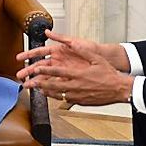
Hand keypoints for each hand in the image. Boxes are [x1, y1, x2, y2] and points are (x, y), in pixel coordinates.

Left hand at [17, 34, 132, 105]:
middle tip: (27, 82)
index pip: (57, 71)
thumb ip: (81, 50)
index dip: (44, 70)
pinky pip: (63, 100)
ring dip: (44, 91)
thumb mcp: (96, 58)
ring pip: (56, 94)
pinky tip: (49, 95)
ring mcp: (77, 95)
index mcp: (78, 74)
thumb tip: (71, 43)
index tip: (35, 68)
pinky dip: (54, 97)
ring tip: (35, 89)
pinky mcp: (79, 102)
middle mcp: (75, 85)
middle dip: (38, 83)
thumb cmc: (108, 74)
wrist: (118, 89)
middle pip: (52, 85)